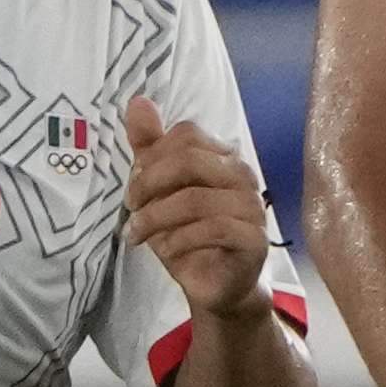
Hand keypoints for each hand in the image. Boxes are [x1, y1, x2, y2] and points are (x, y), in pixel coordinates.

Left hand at [121, 93, 275, 318]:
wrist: (216, 285)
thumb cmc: (188, 235)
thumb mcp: (159, 190)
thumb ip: (150, 147)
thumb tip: (138, 101)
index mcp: (222, 158)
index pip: (186, 134)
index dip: (152, 158)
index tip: (134, 189)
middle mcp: (243, 176)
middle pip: (189, 159)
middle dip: (149, 184)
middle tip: (131, 209)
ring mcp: (252, 208)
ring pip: (194, 199)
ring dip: (156, 218)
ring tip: (139, 235)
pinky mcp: (254, 240)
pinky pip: (212, 229)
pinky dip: (179, 240)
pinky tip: (168, 250)